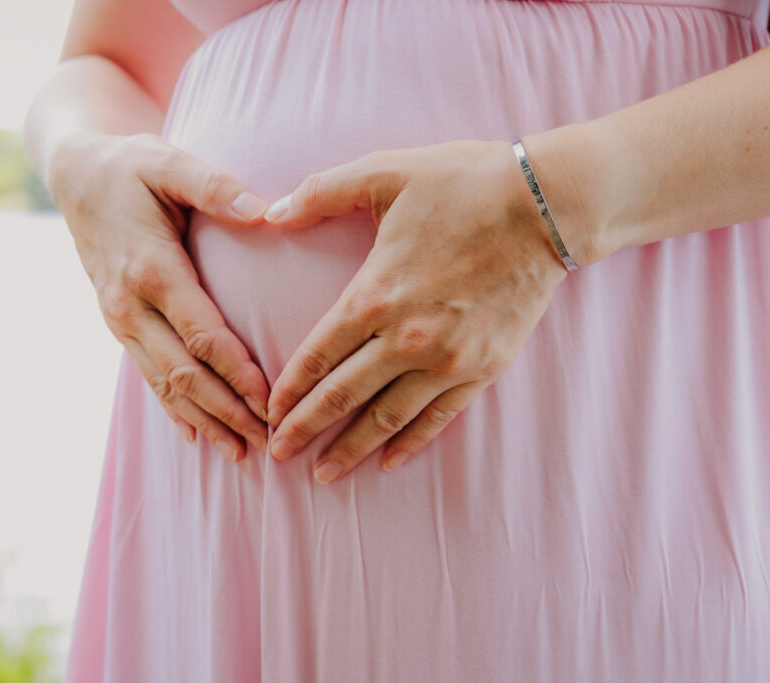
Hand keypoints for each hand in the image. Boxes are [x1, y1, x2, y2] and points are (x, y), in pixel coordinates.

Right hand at [48, 131, 271, 461]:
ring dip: (204, 420)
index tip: (270, 403)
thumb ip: (214, 187)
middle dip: (227, 412)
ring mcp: (120, 319)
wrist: (73, 176)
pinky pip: (147, 375)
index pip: (202, 335)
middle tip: (267, 443)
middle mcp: (131, 305)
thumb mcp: (168, 162)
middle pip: (185, 373)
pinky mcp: (118, 324)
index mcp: (151, 269)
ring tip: (239, 451)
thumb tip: (263, 211)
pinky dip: (173, 408)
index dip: (237, 374)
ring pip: (165, 383)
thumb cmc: (130, 167)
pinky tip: (196, 435)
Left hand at [261, 139, 570, 482]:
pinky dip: (410, 443)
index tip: (266, 412)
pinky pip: (438, 418)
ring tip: (323, 474)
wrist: (547, 204)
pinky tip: (388, 462)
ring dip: (350, 449)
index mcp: (374, 296)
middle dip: (304, 429)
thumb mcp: (384, 173)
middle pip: (341, 397)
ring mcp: (447, 360)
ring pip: (386, 418)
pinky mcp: (483, 368)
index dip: (287, 390)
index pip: (316, 357)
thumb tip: (269, 212)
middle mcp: (406, 339)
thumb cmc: (462, 183)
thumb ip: (320, 192)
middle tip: (276, 454)